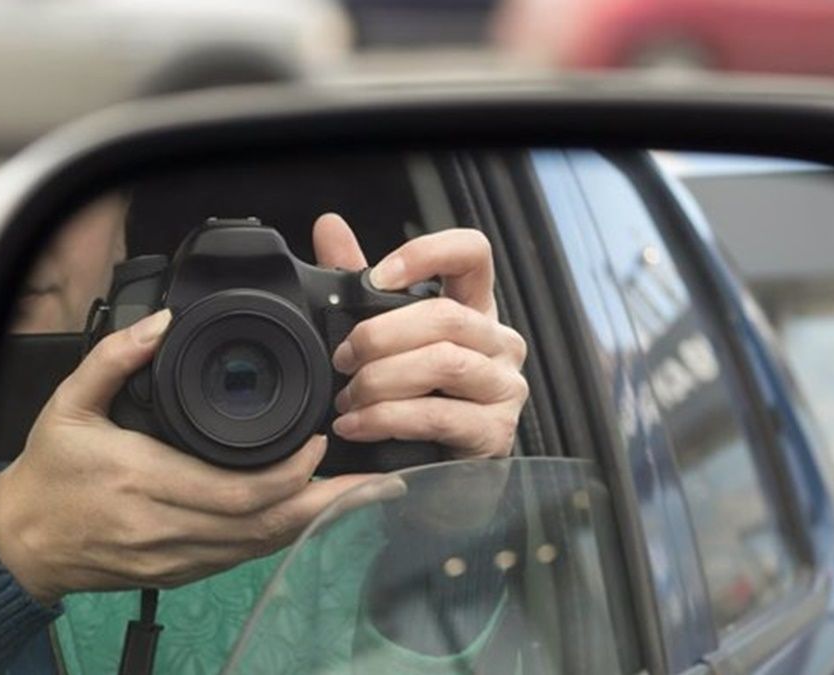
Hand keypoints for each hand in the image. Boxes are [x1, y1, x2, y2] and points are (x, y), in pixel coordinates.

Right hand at [0, 310, 393, 604]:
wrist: (20, 542)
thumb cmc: (47, 474)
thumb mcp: (67, 404)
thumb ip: (114, 359)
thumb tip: (160, 325)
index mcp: (142, 481)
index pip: (239, 489)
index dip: (292, 473)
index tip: (321, 441)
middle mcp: (166, 526)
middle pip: (265, 523)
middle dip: (325, 501)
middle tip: (372, 476)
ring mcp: (175, 556)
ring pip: (261, 546)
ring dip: (313, 521)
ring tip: (358, 495)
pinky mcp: (179, 571)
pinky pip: (243, 558)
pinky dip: (281, 536)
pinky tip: (310, 515)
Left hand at [312, 214, 528, 459]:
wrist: (432, 478)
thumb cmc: (411, 402)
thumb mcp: (384, 340)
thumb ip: (358, 285)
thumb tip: (329, 227)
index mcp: (474, 310)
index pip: (473, 253)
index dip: (426, 254)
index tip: (378, 276)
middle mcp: (499, 343)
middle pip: (444, 315)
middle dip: (379, 336)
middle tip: (343, 359)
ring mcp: (504, 388)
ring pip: (442, 362)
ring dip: (381, 380)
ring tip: (349, 399)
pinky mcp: (496, 433)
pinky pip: (438, 415)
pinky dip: (386, 419)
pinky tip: (358, 426)